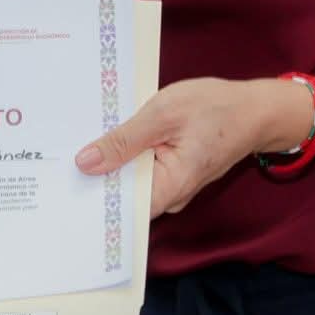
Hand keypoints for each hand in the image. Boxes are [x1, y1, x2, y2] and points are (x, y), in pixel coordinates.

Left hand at [73, 77, 311, 213]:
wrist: (256, 109)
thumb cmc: (216, 108)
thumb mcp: (163, 114)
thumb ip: (123, 140)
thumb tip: (85, 164)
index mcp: (170, 187)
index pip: (121, 206)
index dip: (91, 193)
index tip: (61, 181)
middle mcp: (170, 196)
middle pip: (122, 193)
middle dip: (95, 174)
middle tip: (58, 154)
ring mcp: (171, 185)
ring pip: (129, 179)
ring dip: (110, 160)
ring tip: (77, 141)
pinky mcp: (171, 172)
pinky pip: (141, 168)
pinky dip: (125, 154)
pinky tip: (106, 136)